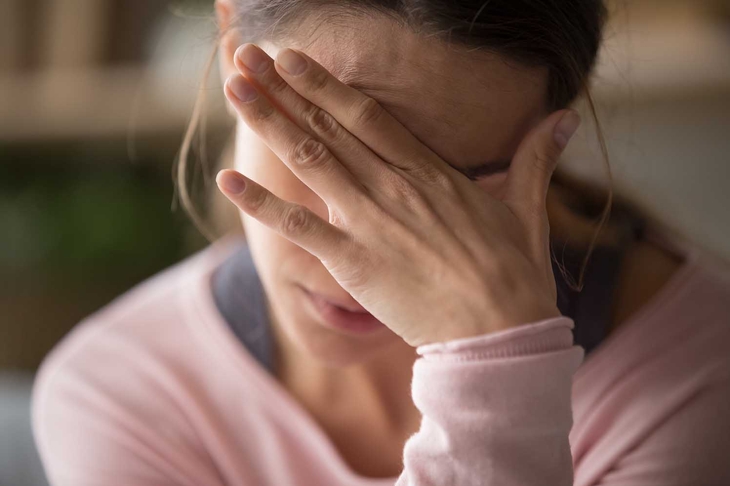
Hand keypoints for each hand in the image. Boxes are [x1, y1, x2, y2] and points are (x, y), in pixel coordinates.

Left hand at [216, 43, 580, 346]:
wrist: (499, 334)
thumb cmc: (512, 274)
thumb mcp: (526, 209)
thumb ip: (535, 158)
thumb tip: (563, 117)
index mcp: (430, 173)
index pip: (368, 116)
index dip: (327, 85)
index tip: (295, 59)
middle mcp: (394, 187)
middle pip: (329, 128)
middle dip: (285, 89)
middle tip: (247, 57)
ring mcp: (370, 223)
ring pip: (310, 161)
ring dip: (269, 122)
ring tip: (235, 89)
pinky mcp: (353, 262)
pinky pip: (299, 228)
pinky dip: (261, 204)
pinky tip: (227, 179)